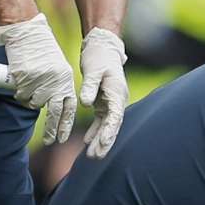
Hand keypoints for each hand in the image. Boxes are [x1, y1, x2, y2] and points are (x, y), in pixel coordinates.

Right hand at [0, 13, 75, 145]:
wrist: (29, 34)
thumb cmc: (43, 52)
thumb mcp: (57, 69)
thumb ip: (58, 86)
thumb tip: (52, 106)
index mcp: (66, 81)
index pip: (69, 108)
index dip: (65, 125)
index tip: (61, 138)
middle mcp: (56, 83)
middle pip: (55, 113)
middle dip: (52, 130)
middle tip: (50, 141)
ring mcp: (41, 82)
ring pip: (34, 104)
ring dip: (30, 103)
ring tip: (28, 91)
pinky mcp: (26, 79)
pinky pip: (22, 95)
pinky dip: (20, 94)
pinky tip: (20, 84)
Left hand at [79, 27, 128, 158]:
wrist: (102, 48)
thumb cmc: (99, 57)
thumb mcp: (93, 70)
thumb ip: (90, 86)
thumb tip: (86, 104)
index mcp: (117, 93)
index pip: (115, 116)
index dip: (109, 131)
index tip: (103, 142)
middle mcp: (117, 100)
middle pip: (112, 125)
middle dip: (105, 142)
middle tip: (95, 156)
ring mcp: (111, 102)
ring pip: (107, 125)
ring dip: (99, 140)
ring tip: (91, 156)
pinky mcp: (104, 102)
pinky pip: (100, 120)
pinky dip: (94, 131)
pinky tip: (86, 141)